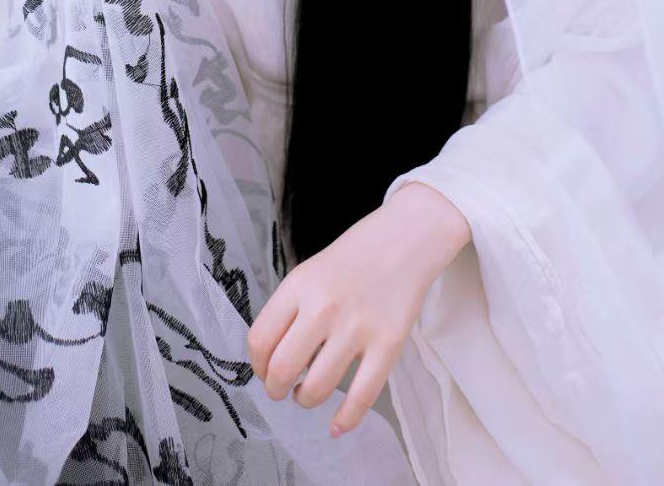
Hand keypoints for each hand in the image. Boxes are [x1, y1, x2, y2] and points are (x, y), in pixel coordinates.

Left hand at [247, 181, 469, 436]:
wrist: (406, 237)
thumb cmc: (355, 256)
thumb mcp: (312, 271)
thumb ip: (292, 309)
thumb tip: (273, 359)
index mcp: (300, 285)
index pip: (260, 338)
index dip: (257, 365)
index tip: (264, 370)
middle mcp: (324, 307)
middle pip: (283, 368)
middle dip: (276, 389)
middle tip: (282, 390)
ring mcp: (358, 327)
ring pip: (318, 388)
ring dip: (306, 400)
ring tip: (309, 393)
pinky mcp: (388, 344)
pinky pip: (362, 396)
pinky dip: (345, 420)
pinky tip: (337, 425)